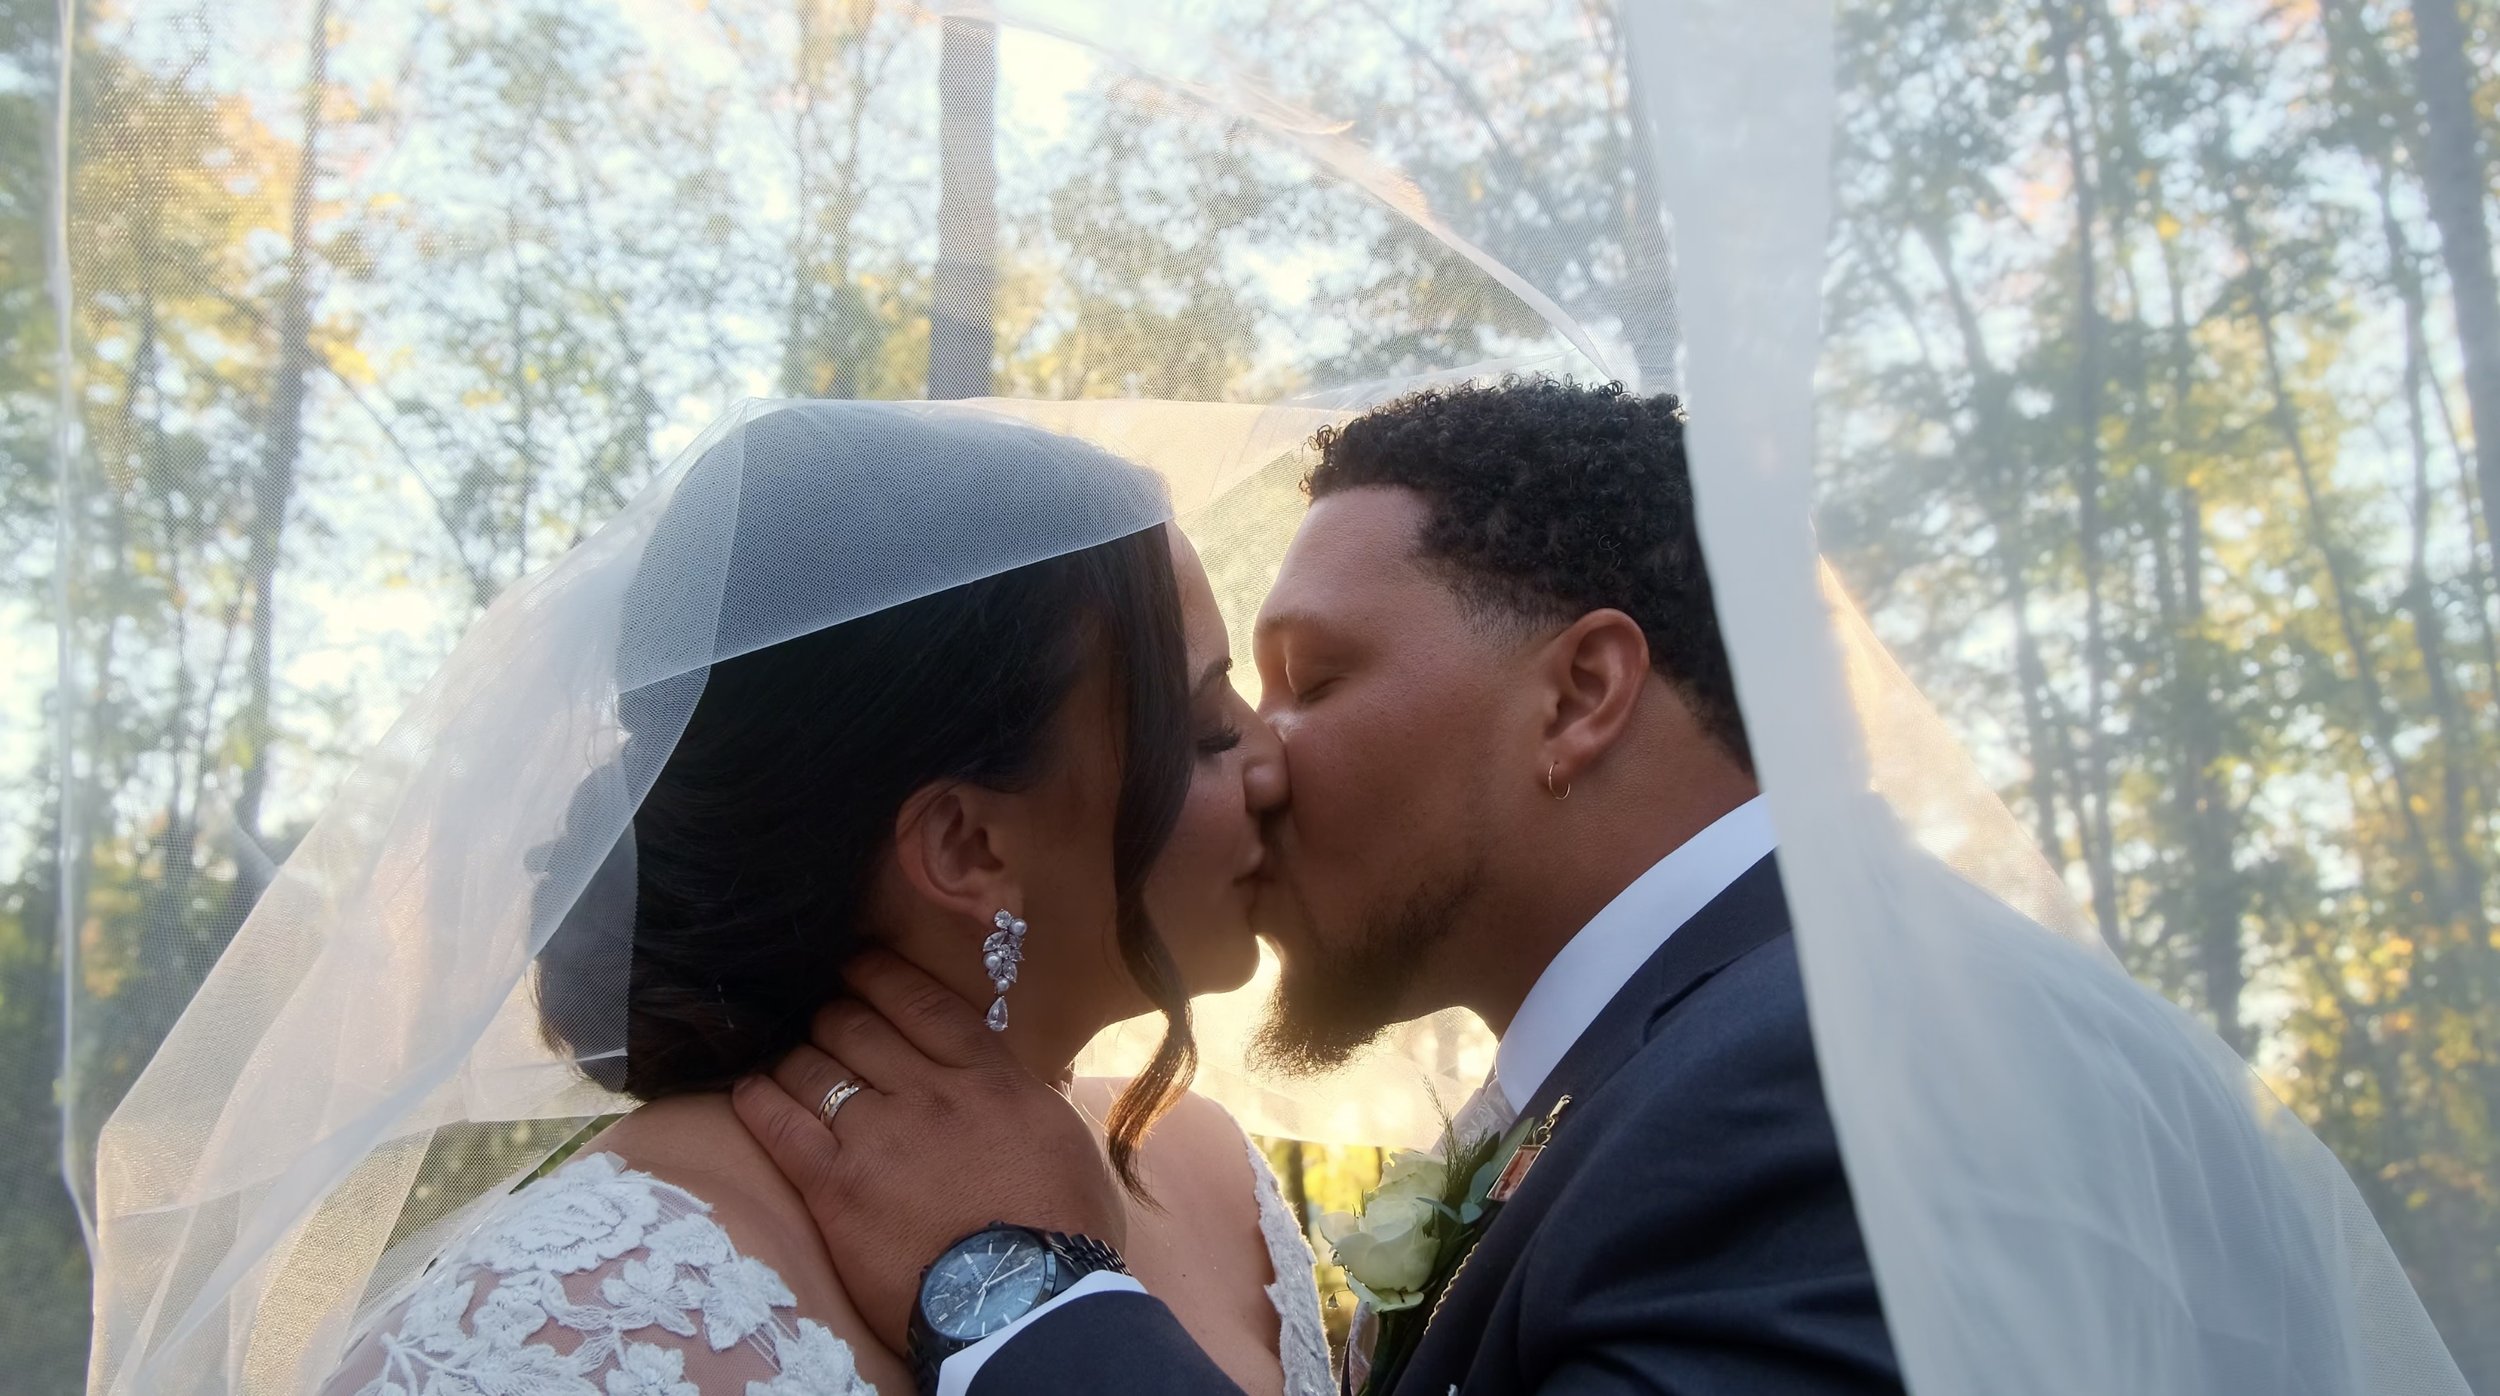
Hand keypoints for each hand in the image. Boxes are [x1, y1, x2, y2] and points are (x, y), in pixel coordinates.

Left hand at [731, 948, 1127, 1352]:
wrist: (1028, 1300)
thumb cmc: (1065, 1231)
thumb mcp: (1064, 1142)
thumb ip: (1026, 1102)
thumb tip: (1011, 1086)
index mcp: (988, 1077)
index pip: (920, 1001)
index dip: (878, 974)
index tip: (855, 964)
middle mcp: (927, 1092)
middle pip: (856, 1025)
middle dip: (831, 1014)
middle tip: (819, 1017)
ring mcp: (877, 1136)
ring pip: (813, 1067)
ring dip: (794, 1055)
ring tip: (784, 1057)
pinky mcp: (836, 1187)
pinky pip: (780, 1126)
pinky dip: (758, 1100)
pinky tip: (748, 1090)